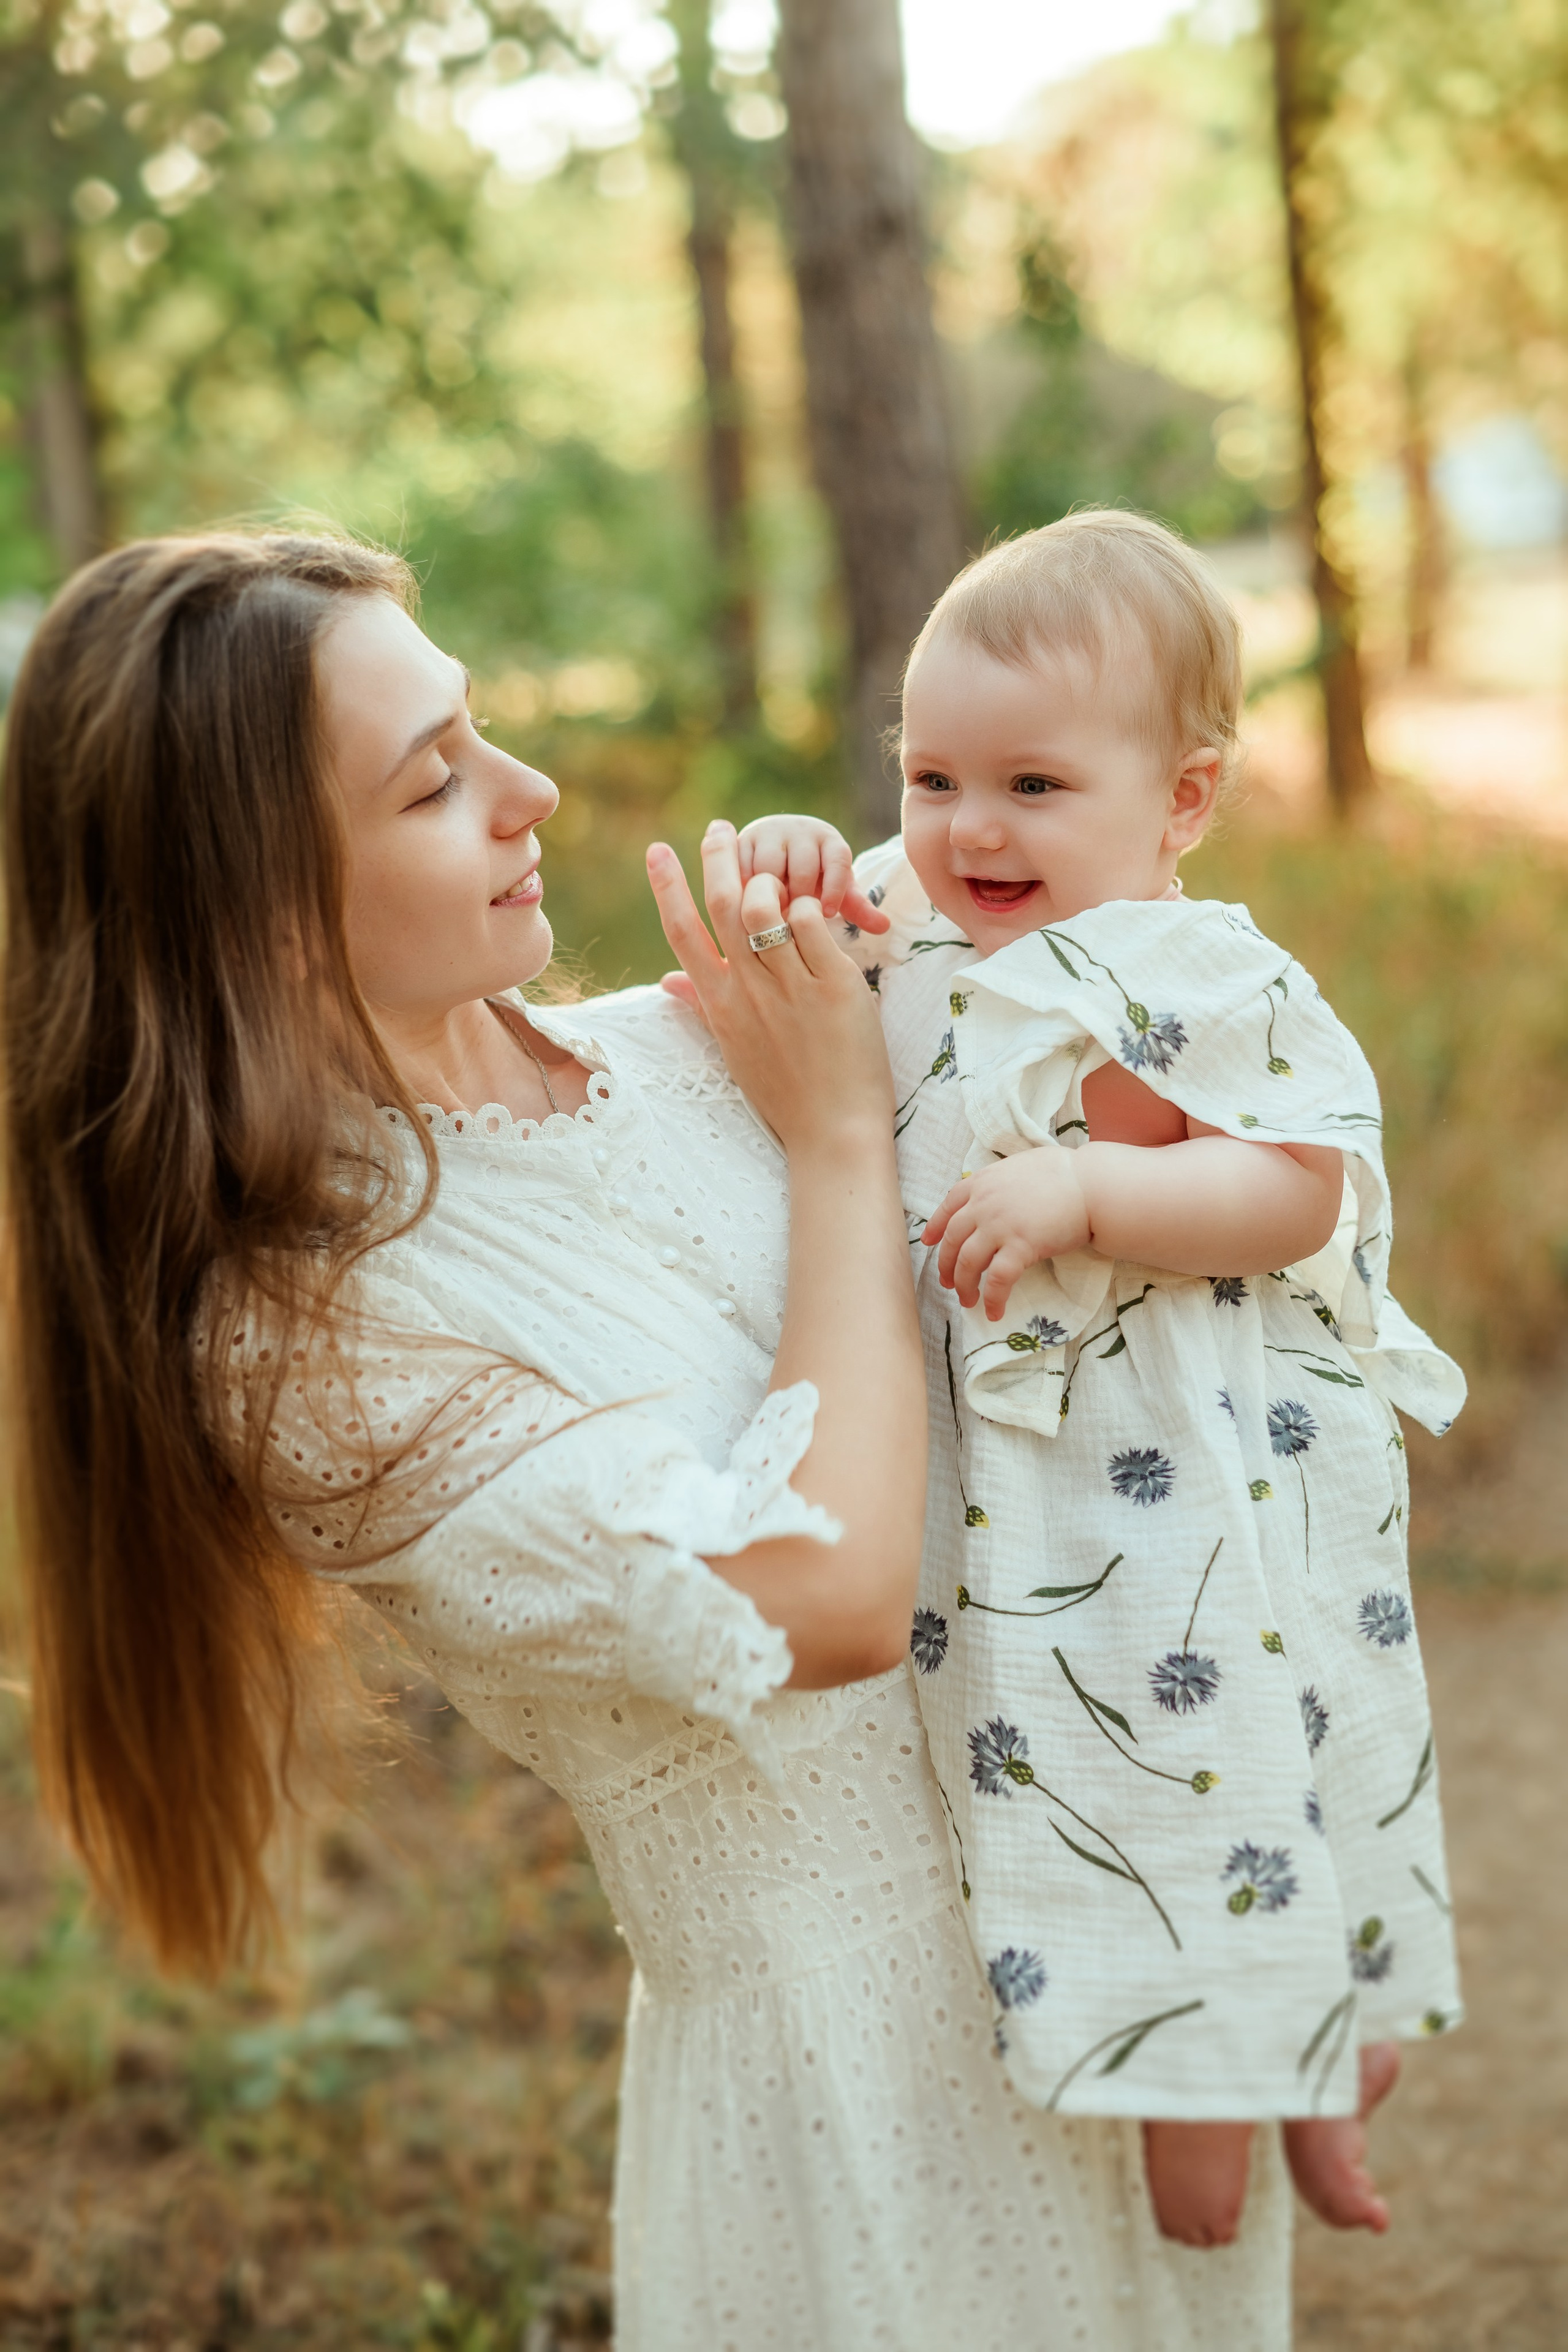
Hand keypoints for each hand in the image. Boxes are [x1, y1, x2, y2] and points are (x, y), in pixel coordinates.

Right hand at [645, 821, 892, 1154]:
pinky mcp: (835, 988)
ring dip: (768, 880)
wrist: (833, 1133)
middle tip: (721, 830)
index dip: (667, 887)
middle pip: (724, 907)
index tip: (658, 850)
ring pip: (766, 910)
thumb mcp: (735, 1049)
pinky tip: (819, 905)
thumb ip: (703, 1007)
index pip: (683, 934)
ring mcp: (791, 989)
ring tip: (777, 872)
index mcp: (721, 1005)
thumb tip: (667, 982)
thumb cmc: (786, 1093)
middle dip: (717, 859)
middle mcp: (749, 992)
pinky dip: (812, 907)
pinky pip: (816, 927)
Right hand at [736, 814, 890, 931]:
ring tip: (772, 919)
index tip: (828, 914)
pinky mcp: (742, 840)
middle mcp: (801, 830)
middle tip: (795, 924)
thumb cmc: (814, 879)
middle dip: (799, 899)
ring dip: (770, 897)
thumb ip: (856, 907)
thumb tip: (885, 927)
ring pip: (769, 868)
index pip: (837, 860)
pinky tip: (749, 909)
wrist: (777, 851)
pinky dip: (745, 890)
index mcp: (830, 841)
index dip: (834, 888)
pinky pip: (742, 867)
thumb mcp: (835, 890)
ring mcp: (769, 833)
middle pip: (802, 868)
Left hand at [921, 1150, 1091, 1319]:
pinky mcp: (1020, 1246)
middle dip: (946, 1265)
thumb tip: (995, 1194)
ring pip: (968, 1263)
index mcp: (983, 1182)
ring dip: (964, 1286)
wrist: (1092, 1183)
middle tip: (948, 1283)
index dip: (936, 1226)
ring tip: (968, 1302)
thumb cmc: (1066, 1173)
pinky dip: (992, 1299)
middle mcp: (985, 1203)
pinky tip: (994, 1312)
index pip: (949, 1206)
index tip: (928, 1242)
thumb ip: (1001, 1182)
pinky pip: (997, 1279)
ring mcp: (1000, 1225)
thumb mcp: (1021, 1167)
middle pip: (953, 1240)